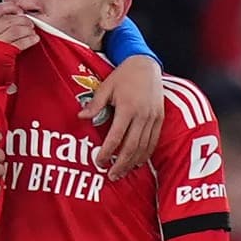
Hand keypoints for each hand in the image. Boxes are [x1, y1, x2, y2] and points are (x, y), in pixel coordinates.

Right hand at [0, 2, 38, 50]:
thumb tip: (13, 12)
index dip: (11, 7)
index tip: (19, 11)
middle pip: (8, 19)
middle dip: (23, 19)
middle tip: (29, 22)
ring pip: (16, 29)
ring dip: (27, 29)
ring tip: (31, 31)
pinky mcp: (4, 54)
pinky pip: (21, 42)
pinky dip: (30, 39)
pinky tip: (34, 39)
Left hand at [81, 55, 163, 178]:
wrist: (147, 64)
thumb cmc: (124, 75)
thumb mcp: (106, 87)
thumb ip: (94, 104)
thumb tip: (80, 117)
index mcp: (127, 108)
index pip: (116, 138)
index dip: (107, 153)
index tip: (99, 162)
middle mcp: (142, 115)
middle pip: (131, 147)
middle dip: (120, 164)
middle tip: (110, 176)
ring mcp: (153, 118)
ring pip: (144, 147)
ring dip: (132, 163)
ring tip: (121, 173)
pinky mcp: (160, 118)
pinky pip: (153, 141)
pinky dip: (145, 154)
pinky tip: (137, 163)